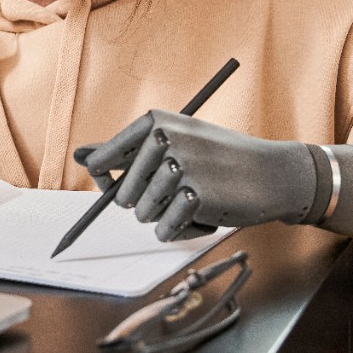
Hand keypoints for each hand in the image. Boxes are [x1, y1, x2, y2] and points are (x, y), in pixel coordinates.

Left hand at [76, 109, 318, 241]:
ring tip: (197, 199)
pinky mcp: (194, 197)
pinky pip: (165, 232)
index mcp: (156, 121)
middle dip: (145, 203)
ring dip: (167, 216)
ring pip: (144, 215)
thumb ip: (127, 150)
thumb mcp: (176, 140)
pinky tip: (207, 213)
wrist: (273, 173)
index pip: (102, 159)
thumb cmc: (219, 158)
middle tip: (176, 192)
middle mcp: (164, 139)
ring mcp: (180, 167)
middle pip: (123, 194)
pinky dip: (183, 230)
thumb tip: (80, 156)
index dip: (106, 180)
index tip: (121, 184)